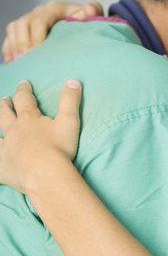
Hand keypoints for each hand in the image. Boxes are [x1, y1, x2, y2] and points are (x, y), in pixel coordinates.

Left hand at [0, 80, 82, 194]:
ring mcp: (5, 148)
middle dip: (5, 105)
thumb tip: (73, 81)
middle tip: (5, 99)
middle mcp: (13, 130)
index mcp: (29, 119)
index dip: (24, 90)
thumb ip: (70, 100)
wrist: (45, 175)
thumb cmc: (59, 148)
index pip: (24, 99)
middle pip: (5, 113)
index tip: (24, 83)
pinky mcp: (2, 166)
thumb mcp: (70, 121)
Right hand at [2, 1, 102, 61]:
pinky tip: (11, 60)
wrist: (83, 23)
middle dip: (23, 42)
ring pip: (14, 27)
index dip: (36, 35)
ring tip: (18, 61)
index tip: (36, 51)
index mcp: (55, 8)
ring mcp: (30, 18)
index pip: (40, 19)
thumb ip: (94, 11)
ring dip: (14, 44)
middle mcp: (40, 11)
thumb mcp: (93, 17)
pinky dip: (9, 46)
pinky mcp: (24, 27)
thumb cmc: (88, 23)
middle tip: (25, 59)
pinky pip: (10, 33)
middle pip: (23, 23)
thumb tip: (89, 9)